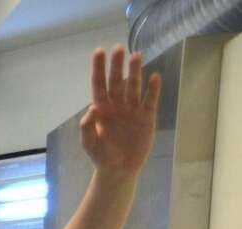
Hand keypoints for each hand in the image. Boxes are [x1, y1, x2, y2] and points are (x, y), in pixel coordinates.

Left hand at [80, 46, 159, 175]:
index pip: (99, 84)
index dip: (99, 68)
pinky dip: (153, 89)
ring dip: (135, 72)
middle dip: (117, 65)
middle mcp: (117, 105)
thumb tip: (91, 109)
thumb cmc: (101, 155)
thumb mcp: (89, 142)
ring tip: (136, 56)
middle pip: (117, 81)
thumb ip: (87, 126)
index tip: (99, 52)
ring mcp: (132, 109)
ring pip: (133, 87)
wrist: (119, 169)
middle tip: (119, 48)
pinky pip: (150, 100)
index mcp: (101, 108)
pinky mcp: (146, 116)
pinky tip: (155, 77)